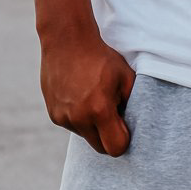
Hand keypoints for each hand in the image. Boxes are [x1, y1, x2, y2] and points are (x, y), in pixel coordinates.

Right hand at [39, 27, 135, 155]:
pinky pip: (72, 126)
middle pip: (100, 148)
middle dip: (109, 137)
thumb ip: (134, 103)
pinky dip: (79, 118)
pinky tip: (82, 97)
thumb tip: (136, 124)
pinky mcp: (53, 114)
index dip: (124, 140)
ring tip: (95, 100)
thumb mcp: (126, 77)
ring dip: (93, 126)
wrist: (67, 42)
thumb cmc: (101, 58)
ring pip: (86, 136)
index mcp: (99, 111)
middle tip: (114, 115)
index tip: (125, 126)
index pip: (115, 148)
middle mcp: (78, 118)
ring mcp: (63, 117)